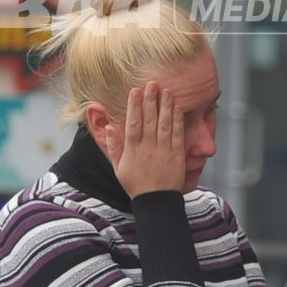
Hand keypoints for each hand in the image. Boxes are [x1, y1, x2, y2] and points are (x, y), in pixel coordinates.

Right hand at [109, 82, 186, 197]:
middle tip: (152, 84)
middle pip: (149, 121)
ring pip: (164, 125)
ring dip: (166, 107)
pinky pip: (177, 136)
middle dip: (150, 101)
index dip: (134, 106)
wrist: (156, 202)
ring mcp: (164, 152)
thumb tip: (108, 127)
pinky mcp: (177, 156)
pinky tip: (178, 108)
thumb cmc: (136, 185)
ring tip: (167, 91)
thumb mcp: (118, 168)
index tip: (135, 91)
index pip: (133, 124)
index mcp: (133, 151)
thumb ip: (114, 147)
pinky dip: (178, 121)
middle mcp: (148, 149)